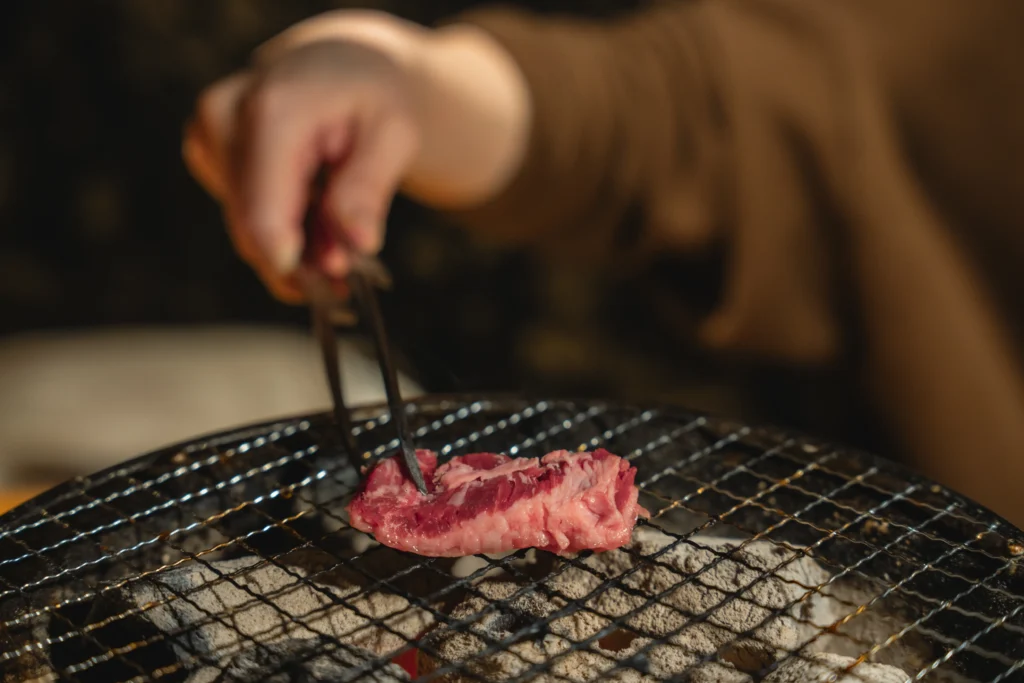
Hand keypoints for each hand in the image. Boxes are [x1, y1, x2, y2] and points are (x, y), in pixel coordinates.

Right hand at [183, 11, 530, 301]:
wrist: (341, 65)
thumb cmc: (372, 99)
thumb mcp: (394, 135)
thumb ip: (369, 188)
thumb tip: (358, 244)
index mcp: (272, 110)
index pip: (263, 206)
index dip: (288, 259)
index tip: (327, 289)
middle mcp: (224, 118)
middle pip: (252, 226)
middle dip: (304, 263)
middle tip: (350, 283)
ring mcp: (209, 136)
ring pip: (247, 229)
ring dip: (298, 254)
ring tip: (344, 255)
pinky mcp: (209, 156)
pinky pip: (246, 217)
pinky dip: (286, 235)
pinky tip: (317, 226)